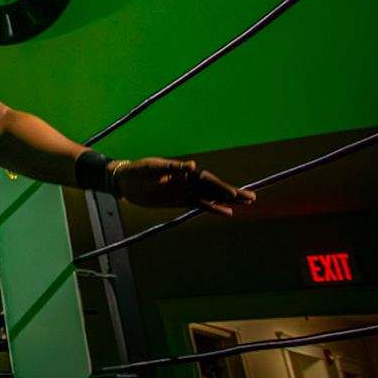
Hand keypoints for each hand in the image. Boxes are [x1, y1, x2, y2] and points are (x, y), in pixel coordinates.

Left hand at [113, 157, 255, 215]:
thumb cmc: (138, 171)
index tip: (233, 194)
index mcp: (183, 172)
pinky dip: (213, 208)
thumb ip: (173, 168)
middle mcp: (187, 181)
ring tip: (246, 204)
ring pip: (211, 197)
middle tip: (252, 198)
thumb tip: (192, 165)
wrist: (124, 182)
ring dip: (228, 201)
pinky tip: (226, 212)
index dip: (221, 186)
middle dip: (233, 193)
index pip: (207, 179)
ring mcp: (185, 191)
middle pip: (214, 188)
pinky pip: (200, 205)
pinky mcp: (179, 201)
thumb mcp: (154, 168)